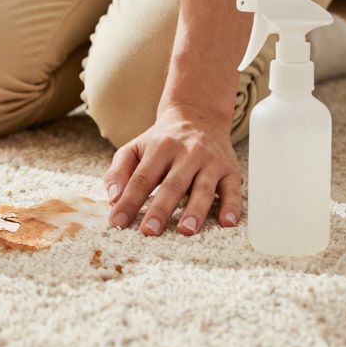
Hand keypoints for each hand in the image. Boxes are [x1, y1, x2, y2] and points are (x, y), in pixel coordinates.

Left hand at [102, 106, 242, 235]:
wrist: (198, 115)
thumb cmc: (162, 140)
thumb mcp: (135, 147)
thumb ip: (119, 170)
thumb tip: (112, 198)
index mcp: (160, 148)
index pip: (141, 179)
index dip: (129, 201)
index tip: (118, 222)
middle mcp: (187, 154)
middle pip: (172, 185)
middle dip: (160, 210)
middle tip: (149, 232)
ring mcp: (210, 162)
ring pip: (203, 188)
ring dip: (195, 211)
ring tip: (185, 231)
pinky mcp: (230, 170)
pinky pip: (233, 190)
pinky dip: (231, 206)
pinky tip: (226, 222)